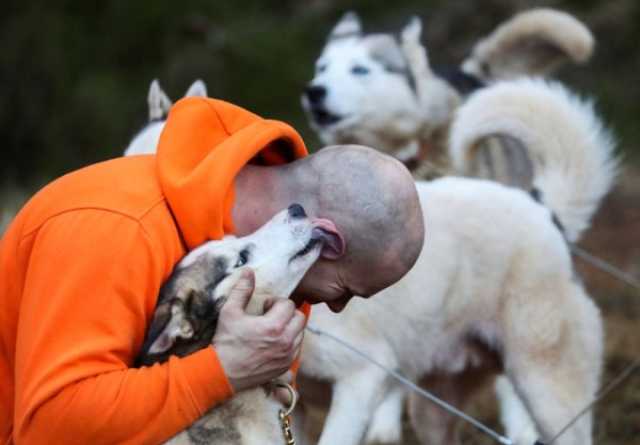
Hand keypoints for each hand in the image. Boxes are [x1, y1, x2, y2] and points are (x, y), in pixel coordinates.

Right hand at [212, 269, 305, 391]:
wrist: (222, 373)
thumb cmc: (226, 341)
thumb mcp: (230, 312)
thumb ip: (242, 290)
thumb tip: (248, 271)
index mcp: (274, 325)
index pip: (288, 304)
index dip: (276, 302)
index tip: (265, 307)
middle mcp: (285, 341)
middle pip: (299, 318)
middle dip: (287, 313)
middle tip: (271, 316)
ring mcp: (287, 355)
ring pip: (300, 334)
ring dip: (290, 328)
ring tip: (272, 329)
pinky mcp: (285, 366)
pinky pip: (297, 349)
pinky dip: (290, 343)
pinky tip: (274, 343)